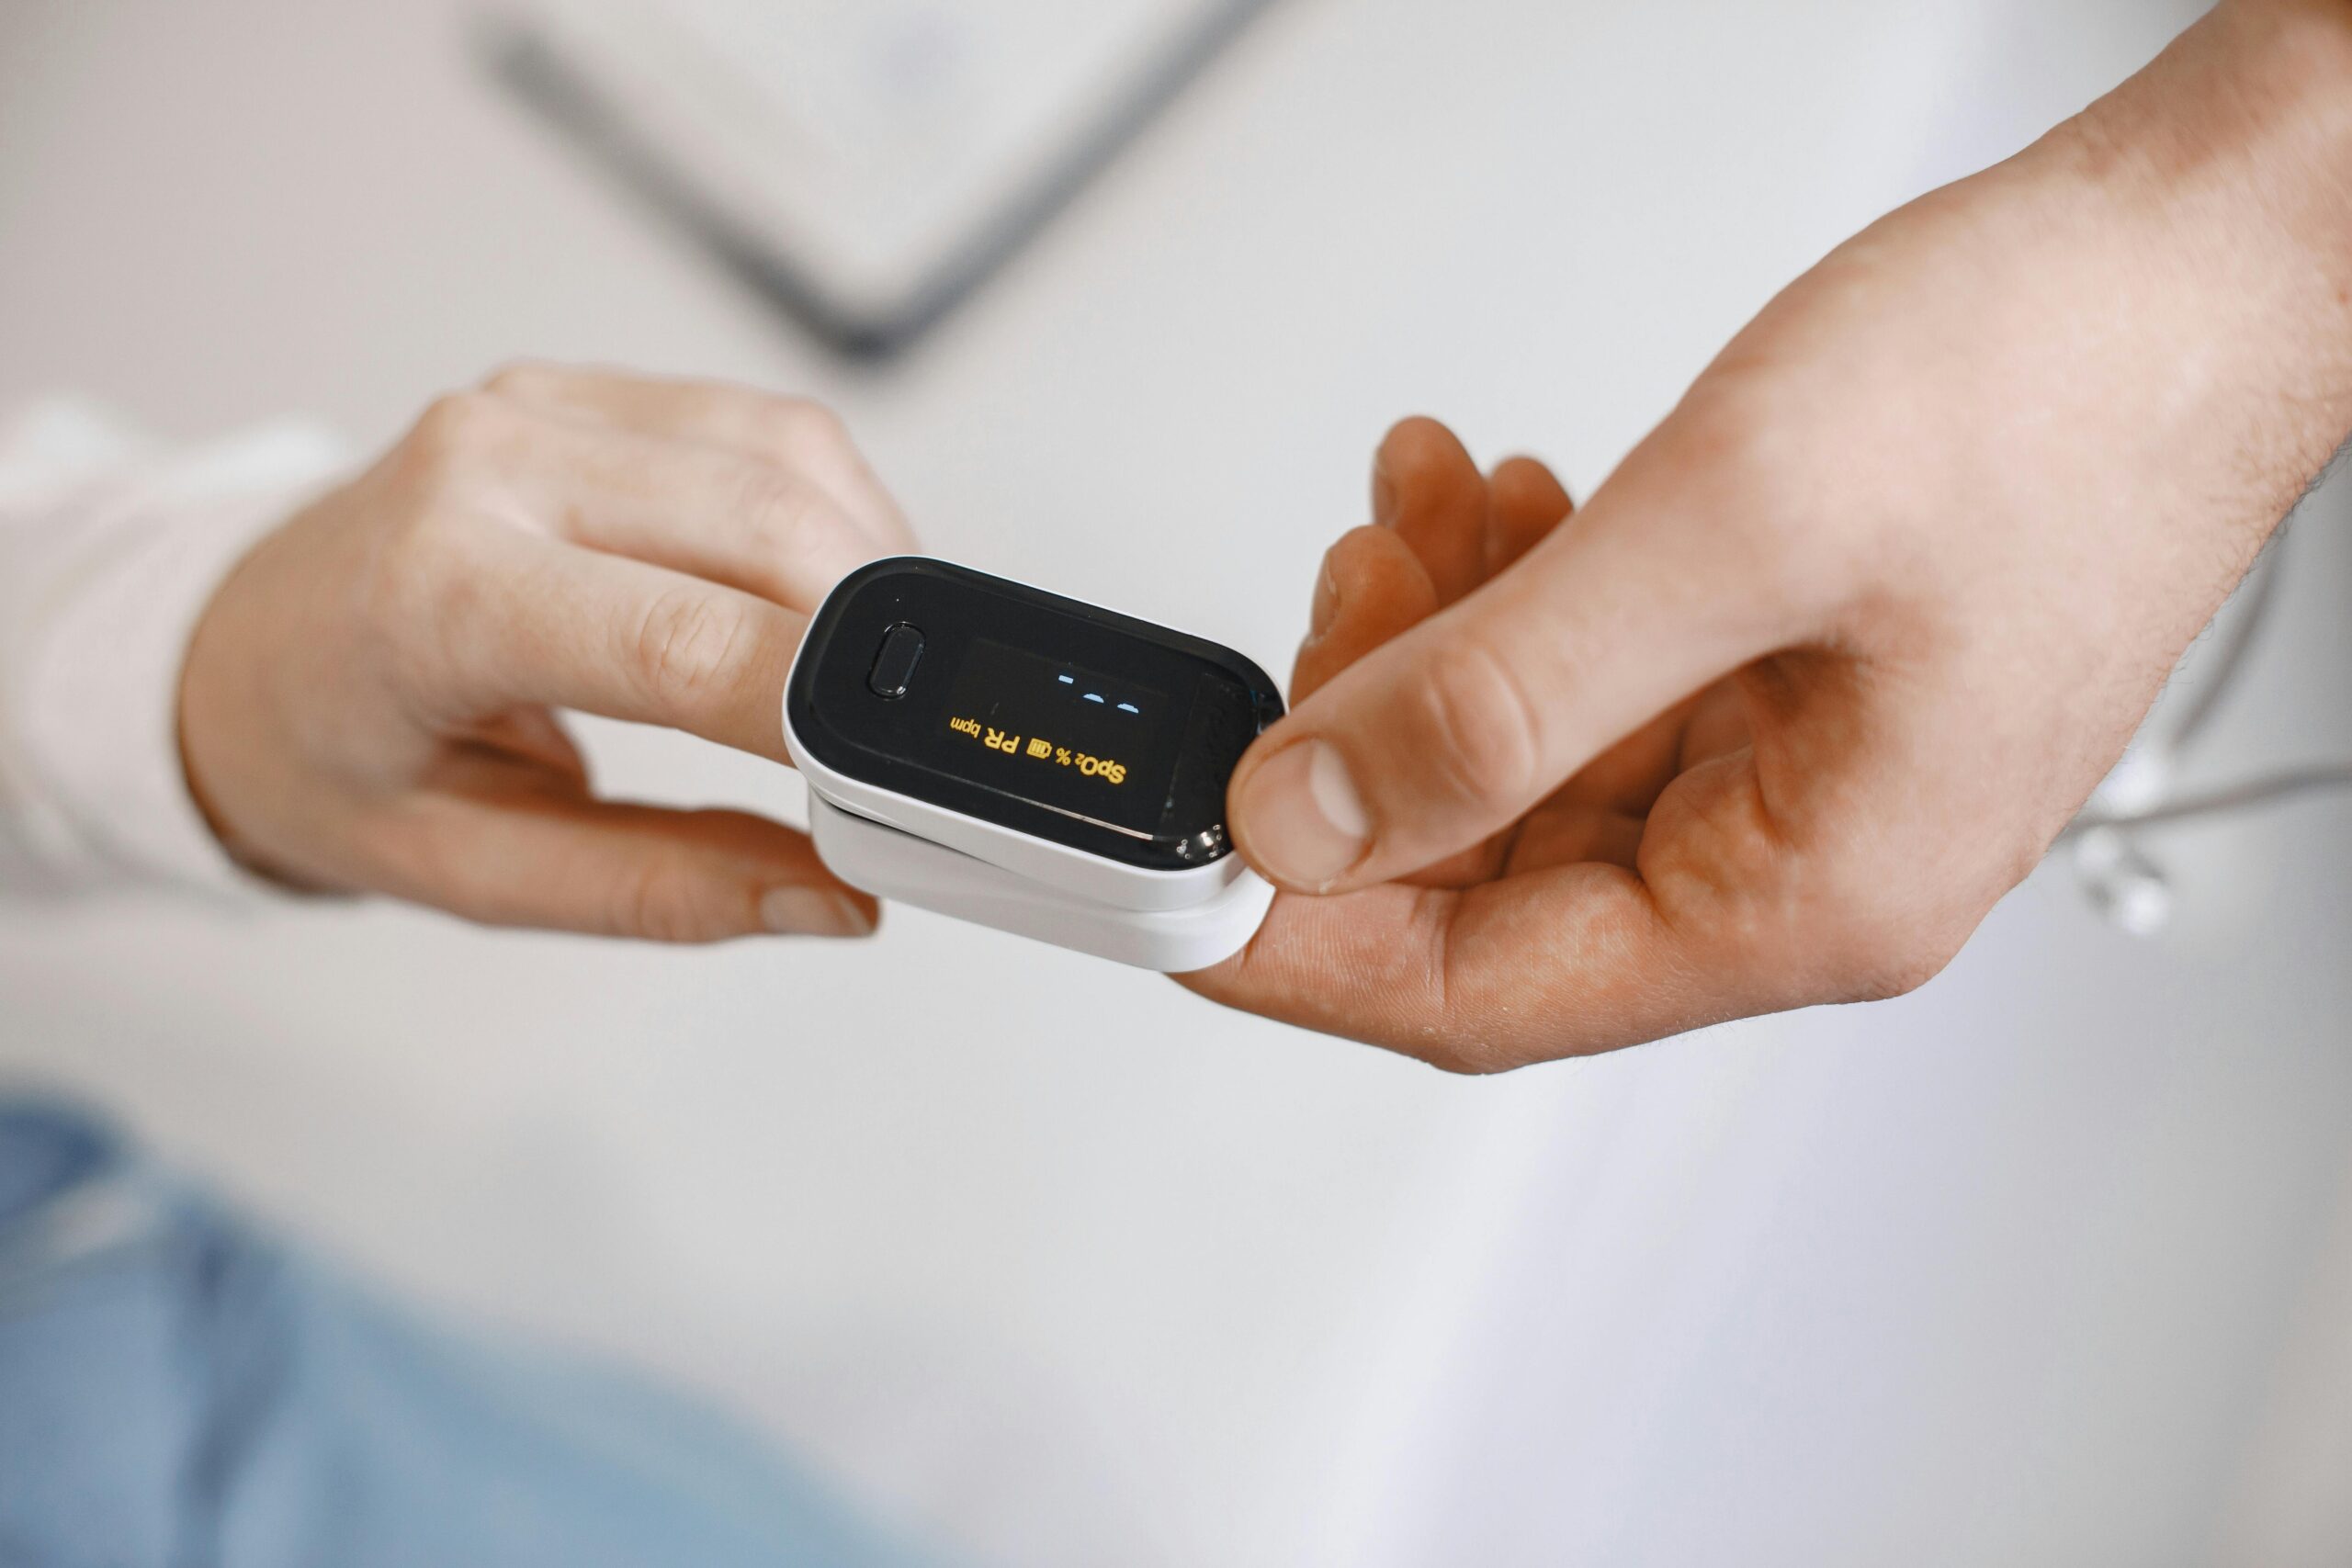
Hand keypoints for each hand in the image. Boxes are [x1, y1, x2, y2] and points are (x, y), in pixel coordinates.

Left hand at [179, 366, 915, 939]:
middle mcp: (487, 466)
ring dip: (867, 566)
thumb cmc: (323, 755)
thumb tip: (830, 893)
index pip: (683, 642)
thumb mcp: (468, 872)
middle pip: (765, 523)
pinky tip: (820, 599)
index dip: (821, 711)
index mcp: (435, 594)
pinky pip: (758, 427)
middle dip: (879, 639)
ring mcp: (537, 408)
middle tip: (916, 746)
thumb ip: (659, 888)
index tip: (904, 782)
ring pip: (785, 454)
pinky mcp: (583, 390)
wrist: (226, 648)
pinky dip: (828, 512)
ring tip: (872, 677)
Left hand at [1182, 1, 2351, 1067]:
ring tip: (1413, 506)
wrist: (2209, 258)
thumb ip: (1494, 697)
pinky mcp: (1789, 682)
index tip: (1164, 876)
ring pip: (1532, 766)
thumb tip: (1306, 822)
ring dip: (1438, 641)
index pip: (1475, 995)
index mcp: (1808, 900)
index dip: (1294, 942)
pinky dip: (1517, 601)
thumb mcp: (1725, 533)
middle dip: (1370, 736)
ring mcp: (1799, 776)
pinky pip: (1597, 687)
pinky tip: (1492, 505)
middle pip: (1488, 878)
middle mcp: (1804, 867)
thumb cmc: (2058, 380)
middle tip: (1328, 597)